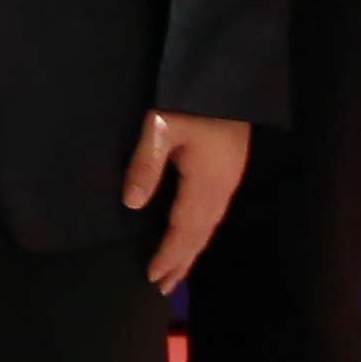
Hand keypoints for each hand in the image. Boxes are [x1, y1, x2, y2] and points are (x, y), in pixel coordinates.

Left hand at [124, 110, 253, 291]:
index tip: (152, 278)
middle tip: (163, 288)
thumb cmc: (190, 98)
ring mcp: (228, 177)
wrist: (227, 74)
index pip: (184, 230)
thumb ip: (145, 165)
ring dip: (191, 248)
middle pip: (200, 234)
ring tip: (175, 270)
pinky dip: (199, 230)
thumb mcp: (160, 127)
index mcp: (206, 182)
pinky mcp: (228, 167)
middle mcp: (222, 187)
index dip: (169, 255)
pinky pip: (212, 211)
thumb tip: (132, 205)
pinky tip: (190, 232)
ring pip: (209, 224)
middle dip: (181, 261)